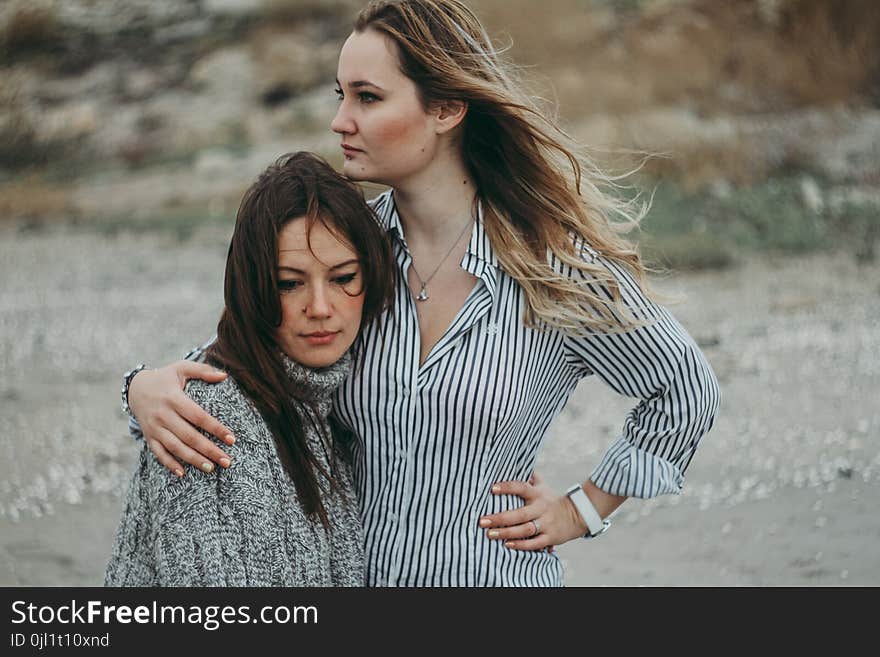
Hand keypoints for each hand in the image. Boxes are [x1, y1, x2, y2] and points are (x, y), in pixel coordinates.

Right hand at [128, 361, 233, 476]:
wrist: (135, 388)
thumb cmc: (165, 377)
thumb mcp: (181, 368)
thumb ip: (203, 371)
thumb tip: (224, 375)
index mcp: (173, 398)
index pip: (198, 416)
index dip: (216, 428)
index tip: (232, 439)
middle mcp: (163, 415)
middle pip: (189, 436)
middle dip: (209, 450)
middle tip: (227, 461)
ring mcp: (154, 428)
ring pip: (175, 447)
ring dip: (193, 460)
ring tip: (211, 468)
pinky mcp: (149, 436)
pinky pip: (158, 453)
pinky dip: (169, 464)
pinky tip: (183, 473)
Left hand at [479, 473, 586, 550]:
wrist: (577, 515)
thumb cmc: (551, 499)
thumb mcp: (542, 485)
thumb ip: (529, 476)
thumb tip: (513, 461)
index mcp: (537, 494)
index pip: (521, 487)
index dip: (507, 487)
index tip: (492, 488)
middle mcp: (541, 508)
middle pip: (519, 514)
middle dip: (500, 518)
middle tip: (482, 521)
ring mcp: (546, 524)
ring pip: (525, 530)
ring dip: (507, 533)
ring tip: (490, 534)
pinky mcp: (550, 538)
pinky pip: (535, 543)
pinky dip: (521, 545)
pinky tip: (507, 545)